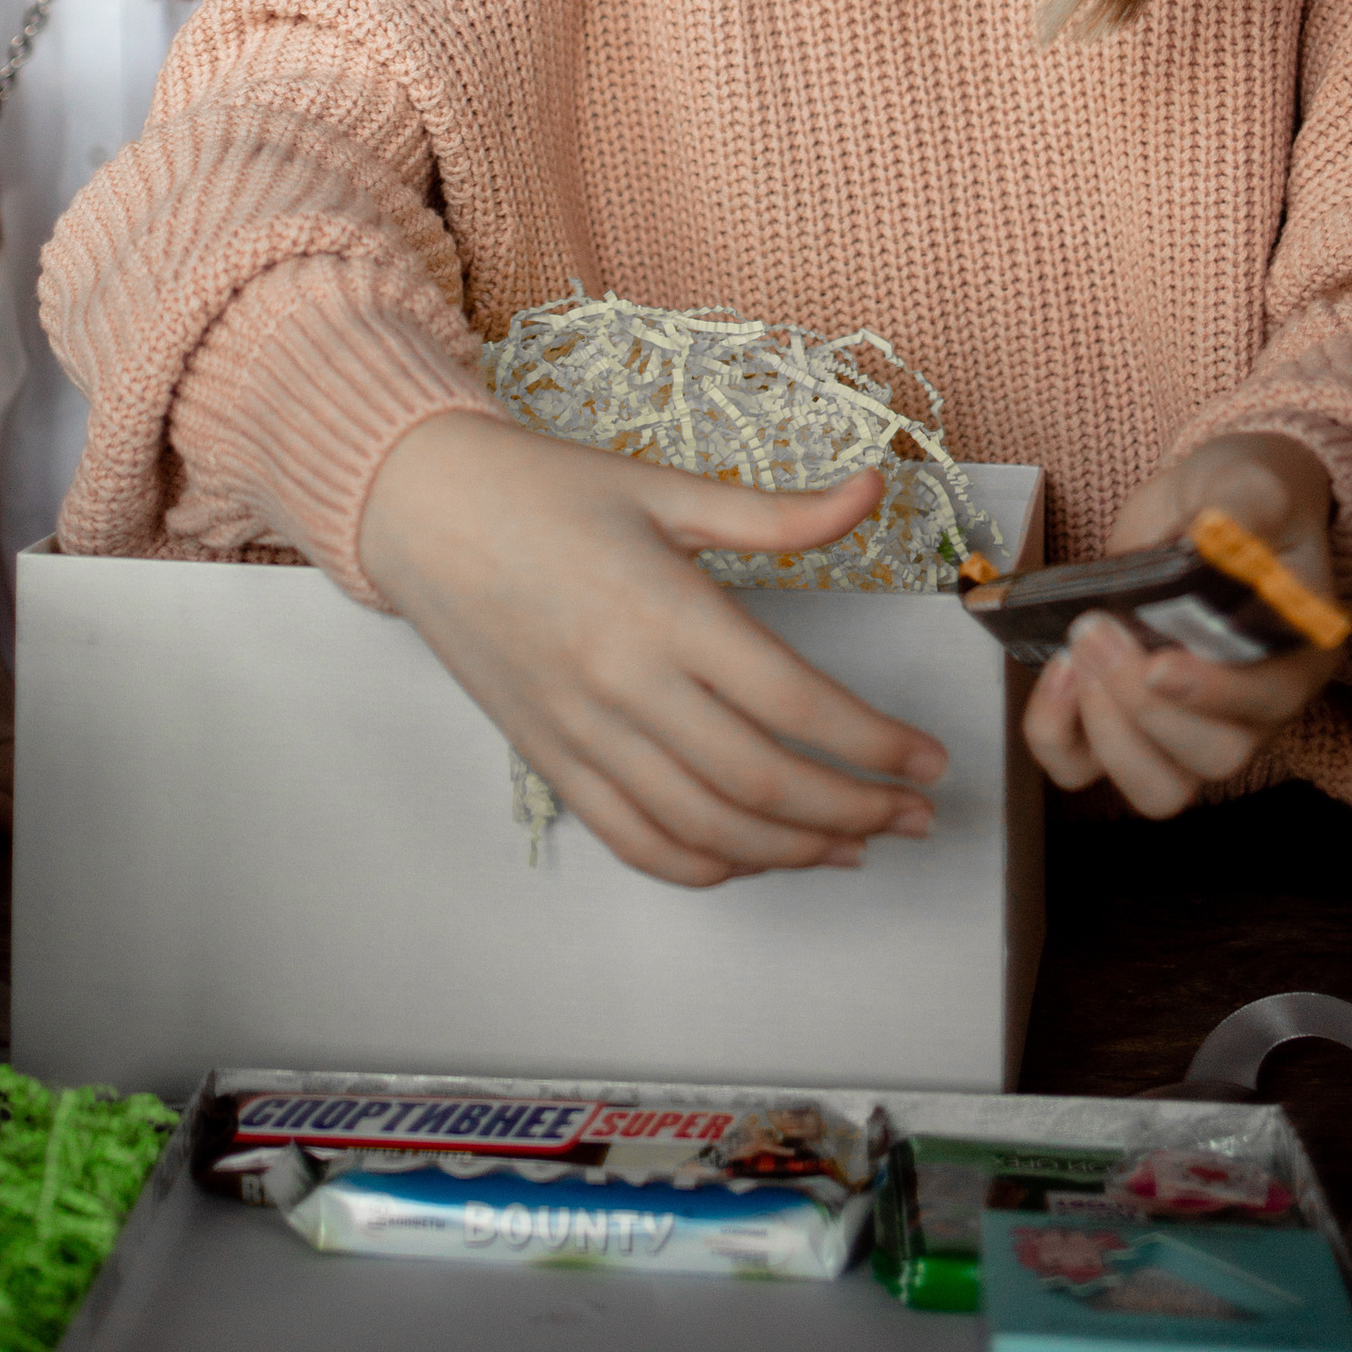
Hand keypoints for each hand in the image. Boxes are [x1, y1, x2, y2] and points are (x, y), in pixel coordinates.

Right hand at [357, 412, 949, 887]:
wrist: (422, 510)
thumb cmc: (542, 488)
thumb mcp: (665, 486)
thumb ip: (776, 513)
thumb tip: (872, 493)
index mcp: (664, 610)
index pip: (793, 704)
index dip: (874, 743)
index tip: (929, 757)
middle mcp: (625, 686)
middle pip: (762, 783)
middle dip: (855, 811)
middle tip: (914, 813)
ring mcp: (583, 734)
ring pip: (706, 829)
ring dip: (794, 851)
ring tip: (856, 843)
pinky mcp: (551, 762)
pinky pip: (637, 842)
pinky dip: (706, 866)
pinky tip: (757, 857)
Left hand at [1021, 432, 1343, 819]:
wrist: (1208, 504)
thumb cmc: (1245, 498)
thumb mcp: (1253, 483)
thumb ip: (1245, 510)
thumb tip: (1222, 535)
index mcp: (1295, 655)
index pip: (1270, 703)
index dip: (1215, 695)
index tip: (1162, 664)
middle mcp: (1250, 708)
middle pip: (1213, 760)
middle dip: (1144, 707)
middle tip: (1098, 631)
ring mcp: (1186, 724)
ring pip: (1156, 789)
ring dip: (1105, 733)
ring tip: (1075, 657)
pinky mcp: (1125, 720)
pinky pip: (1086, 769)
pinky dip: (1057, 735)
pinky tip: (1056, 672)